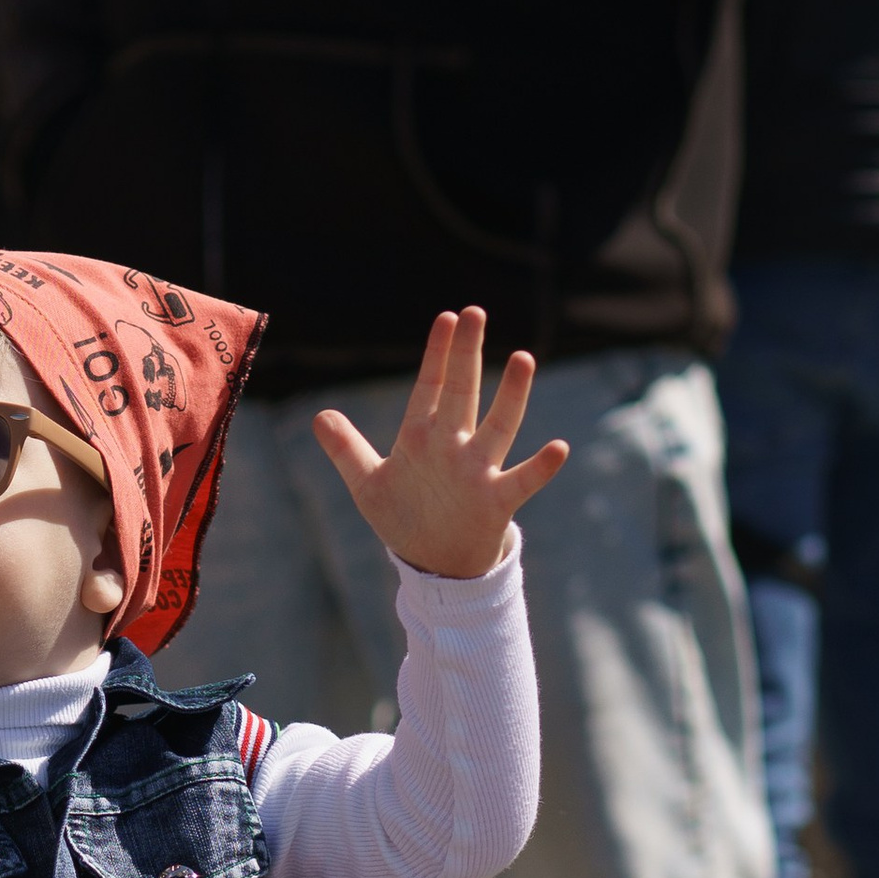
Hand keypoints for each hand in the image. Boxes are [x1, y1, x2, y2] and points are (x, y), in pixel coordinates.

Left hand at [314, 306, 567, 576]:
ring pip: (498, 427)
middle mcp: (453, 446)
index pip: (430, 386)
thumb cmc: (405, 518)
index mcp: (422, 437)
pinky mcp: (495, 501)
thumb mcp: (368, 485)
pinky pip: (522, 481)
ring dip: (512, 395)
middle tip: (475, 313)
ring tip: (523, 359)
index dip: (437, 354)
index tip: (446, 317)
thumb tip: (320, 416)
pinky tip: (559, 448)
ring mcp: (478, 471)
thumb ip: (346, 450)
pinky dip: (541, 467)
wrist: (435, 564)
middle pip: (462, 393)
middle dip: (466, 355)